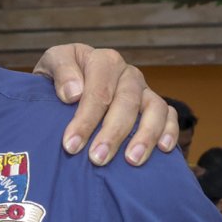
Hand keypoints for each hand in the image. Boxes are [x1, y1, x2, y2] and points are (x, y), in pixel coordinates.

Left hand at [33, 45, 175, 166]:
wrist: (67, 85)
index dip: (85, 119)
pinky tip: (164, 149)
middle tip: (97, 159)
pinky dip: (170, 130)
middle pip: (126, 102)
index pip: (98, 90)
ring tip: (132, 160)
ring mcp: (143, 90)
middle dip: (112, 133)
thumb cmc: (58, 79)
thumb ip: (60, 72)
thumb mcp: (50, 65)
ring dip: (146, 135)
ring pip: (154, 108)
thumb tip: (73, 93)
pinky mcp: (154, 105)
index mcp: (103, 61)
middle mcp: (127, 74)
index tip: (71, 145)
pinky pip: (170, 115)